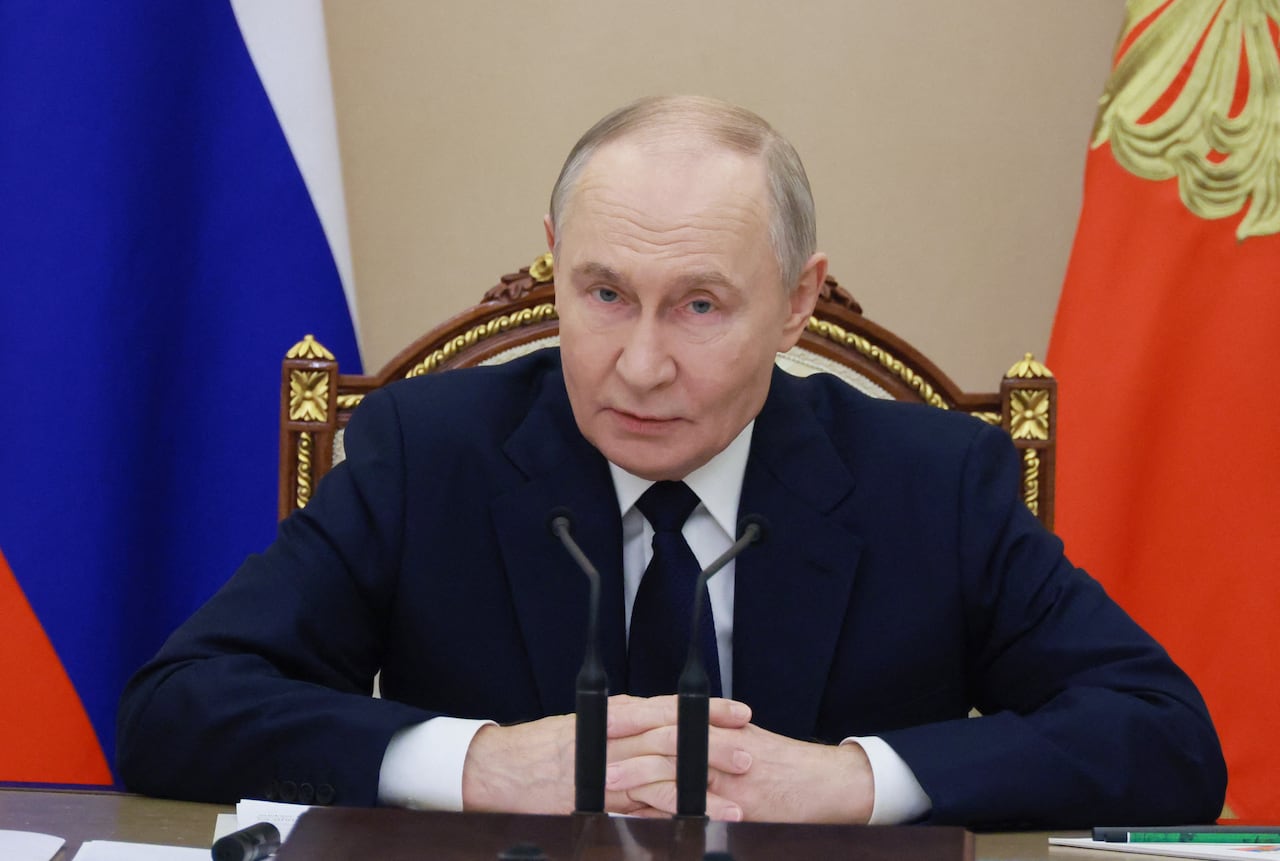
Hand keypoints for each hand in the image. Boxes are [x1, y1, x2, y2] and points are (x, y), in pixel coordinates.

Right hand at [460, 694, 750, 815]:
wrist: (501, 769)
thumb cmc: (542, 748)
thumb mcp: (587, 725)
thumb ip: (623, 727)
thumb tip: (661, 724)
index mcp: (614, 716)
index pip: (670, 709)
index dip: (707, 711)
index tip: (740, 713)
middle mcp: (614, 739)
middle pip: (674, 739)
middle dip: (713, 746)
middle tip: (749, 752)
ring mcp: (607, 771)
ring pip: (664, 774)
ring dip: (702, 786)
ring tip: (737, 795)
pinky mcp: (600, 800)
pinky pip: (643, 807)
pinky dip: (674, 813)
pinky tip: (700, 821)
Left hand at [608, 717, 874, 822]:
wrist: (826, 781)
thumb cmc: (783, 764)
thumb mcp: (743, 740)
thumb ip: (708, 739)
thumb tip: (671, 740)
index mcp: (716, 727)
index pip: (666, 718)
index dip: (631, 720)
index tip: (599, 723)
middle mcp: (718, 745)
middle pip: (662, 741)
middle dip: (625, 749)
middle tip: (591, 756)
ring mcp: (726, 774)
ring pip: (673, 772)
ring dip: (637, 779)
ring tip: (607, 786)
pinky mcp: (736, 802)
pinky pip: (697, 805)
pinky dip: (669, 810)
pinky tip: (646, 816)